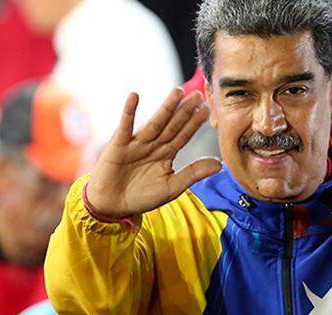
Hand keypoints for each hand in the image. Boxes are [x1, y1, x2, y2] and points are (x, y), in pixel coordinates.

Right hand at [85, 88, 221, 217]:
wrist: (112, 205)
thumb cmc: (141, 197)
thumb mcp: (171, 187)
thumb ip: (193, 173)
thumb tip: (219, 164)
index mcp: (166, 154)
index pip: (183, 135)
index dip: (194, 123)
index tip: (207, 109)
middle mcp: (153, 145)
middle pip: (172, 125)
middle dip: (185, 111)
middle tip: (199, 94)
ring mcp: (136, 143)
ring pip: (154, 123)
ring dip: (165, 108)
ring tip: (177, 92)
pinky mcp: (118, 144)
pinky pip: (125, 126)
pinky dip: (129, 111)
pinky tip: (134, 96)